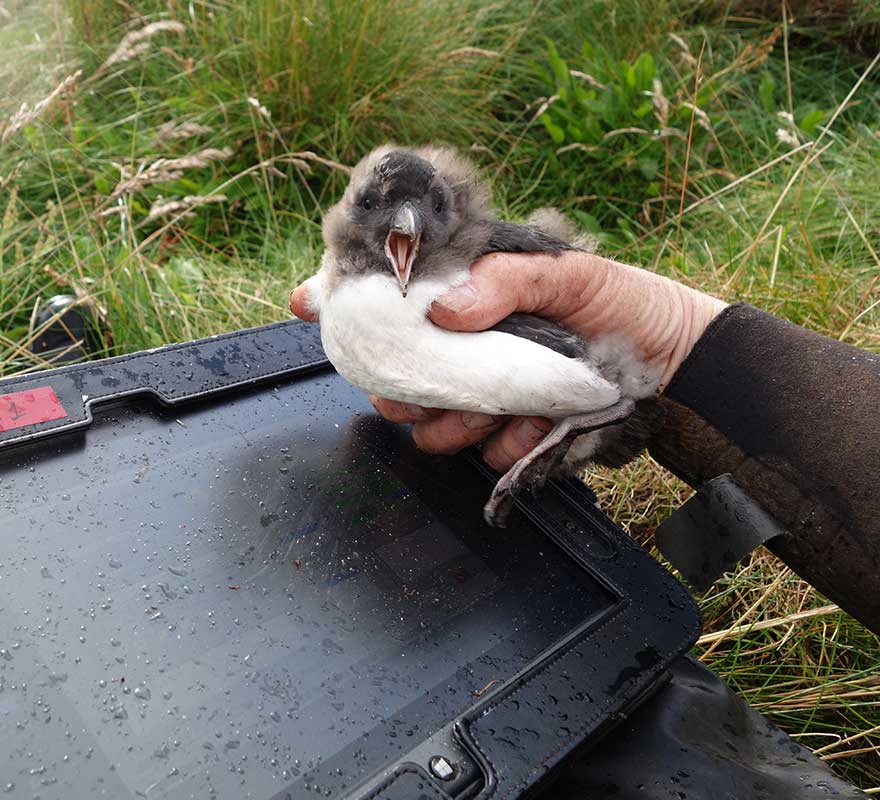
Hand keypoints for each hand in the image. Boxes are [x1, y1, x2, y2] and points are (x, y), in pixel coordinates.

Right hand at [289, 250, 726, 468]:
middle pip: (393, 370)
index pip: (389, 292)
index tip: (307, 304)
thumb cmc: (624, 304)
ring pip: (427, 423)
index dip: (341, 297)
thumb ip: (506, 280)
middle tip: (424, 387)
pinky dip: (504, 447)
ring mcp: (482, 392)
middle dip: (400, 386)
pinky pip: (478, 455)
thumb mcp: (571, 273)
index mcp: (468, 294)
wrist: (678, 365)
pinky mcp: (506, 434)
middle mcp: (464, 344)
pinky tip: (535, 429)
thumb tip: (442, 309)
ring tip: (497, 410)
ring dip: (453, 423)